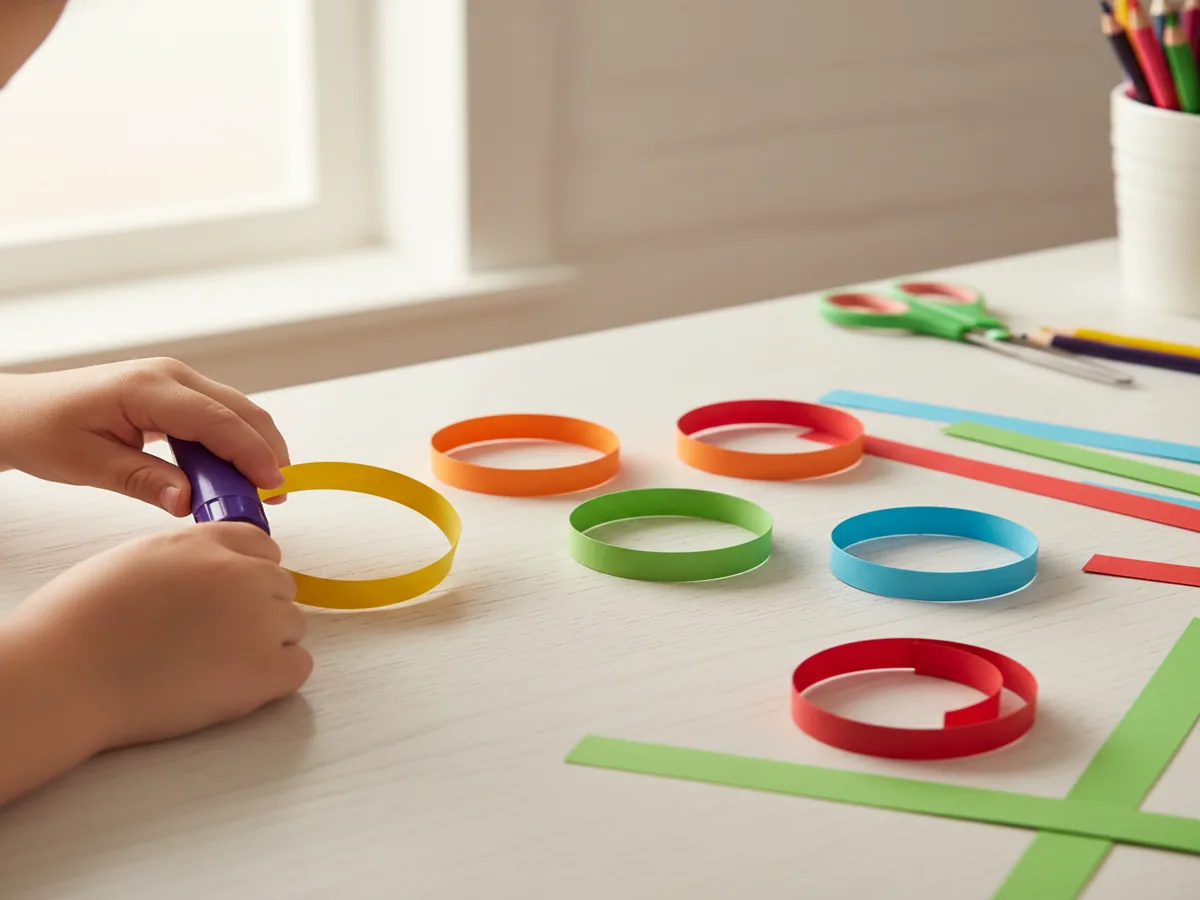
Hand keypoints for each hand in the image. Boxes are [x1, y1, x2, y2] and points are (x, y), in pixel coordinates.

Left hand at [0, 358, 288, 515]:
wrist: (19, 412)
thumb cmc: (44, 430)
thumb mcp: (88, 464)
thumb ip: (144, 481)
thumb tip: (189, 502)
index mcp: (148, 388)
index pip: (218, 421)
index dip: (252, 454)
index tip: (272, 486)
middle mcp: (170, 376)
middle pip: (240, 410)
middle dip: (265, 451)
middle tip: (274, 495)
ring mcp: (175, 380)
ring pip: (236, 411)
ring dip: (253, 448)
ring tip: (256, 490)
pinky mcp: (176, 392)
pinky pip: (219, 415)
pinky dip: (235, 443)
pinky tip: (233, 473)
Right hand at [2, 523, 310, 755]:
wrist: (65, 677)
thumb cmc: (80, 625)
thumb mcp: (138, 558)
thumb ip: (189, 557)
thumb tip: (213, 571)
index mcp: (206, 542)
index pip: (261, 546)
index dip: (247, 573)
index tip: (228, 597)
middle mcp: (240, 573)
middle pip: (281, 587)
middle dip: (256, 609)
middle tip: (211, 639)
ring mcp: (258, 620)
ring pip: (292, 626)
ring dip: (265, 644)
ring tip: (213, 665)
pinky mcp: (265, 670)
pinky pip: (298, 666)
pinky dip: (276, 678)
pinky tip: (233, 685)